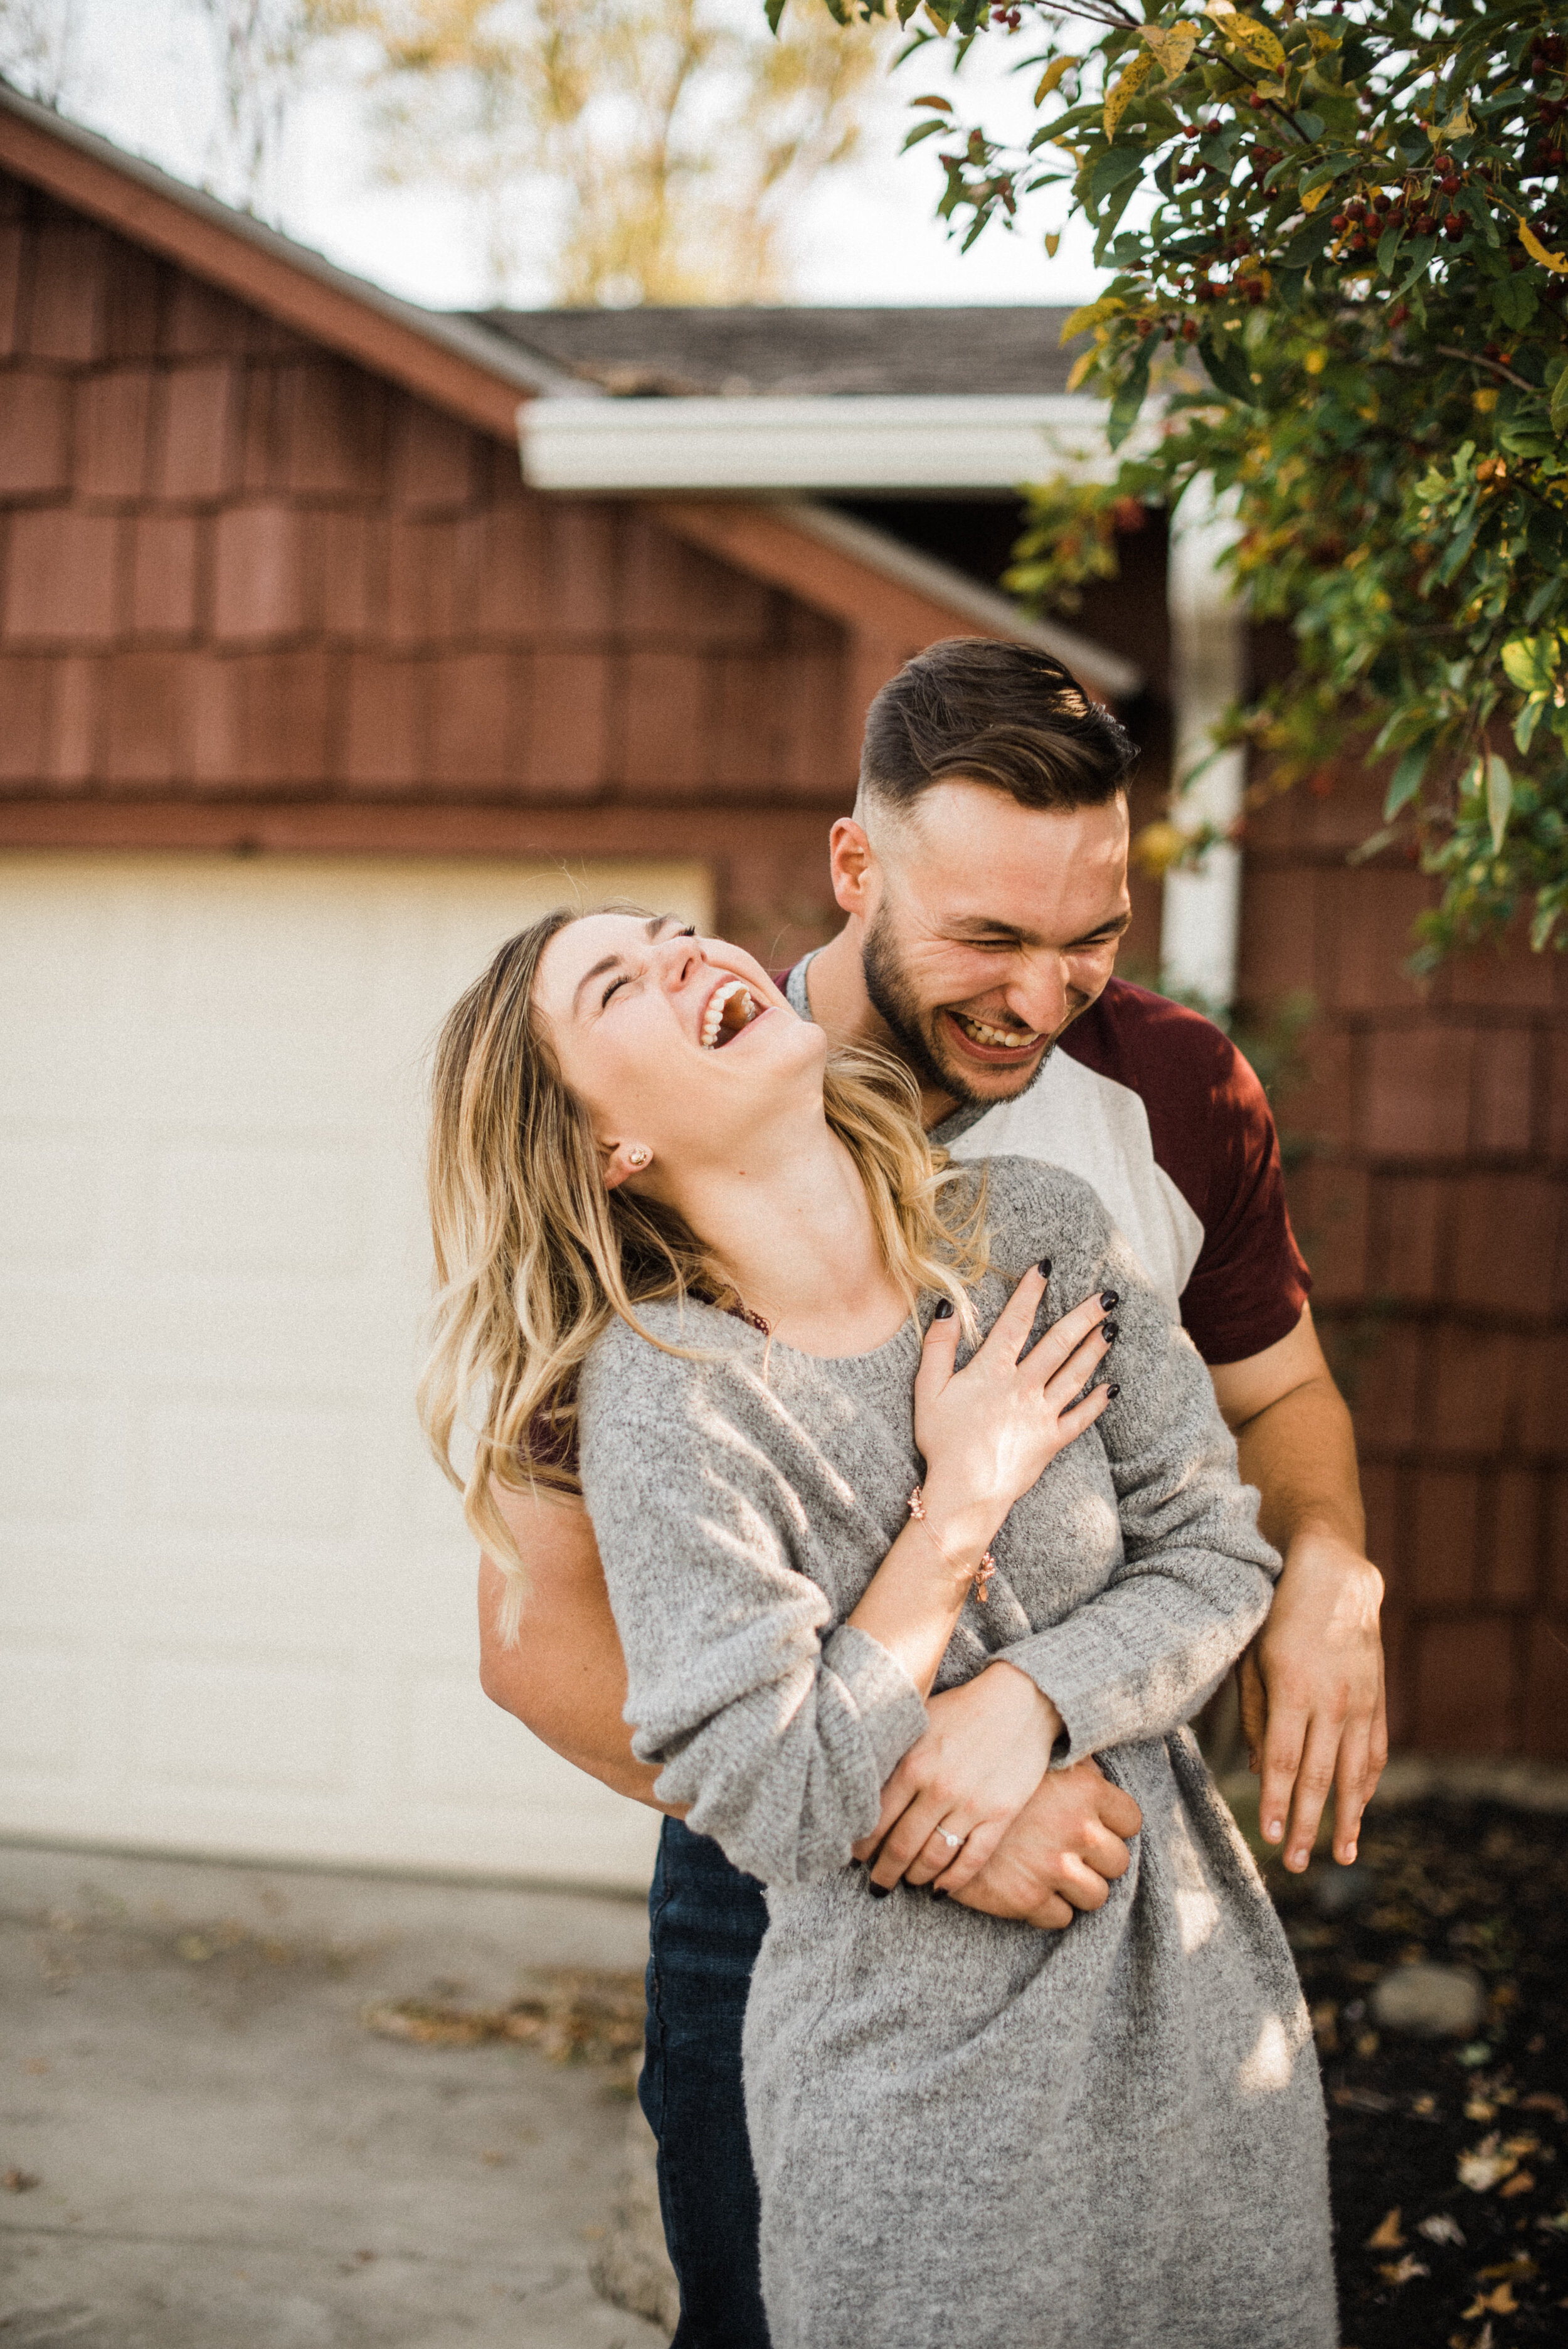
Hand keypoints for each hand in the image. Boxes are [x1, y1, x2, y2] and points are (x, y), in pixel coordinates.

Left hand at [855, 1662, 1062, 1891]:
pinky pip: (972, 1859)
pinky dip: (953, 1880)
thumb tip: (865, 1789)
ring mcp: (971, 1805)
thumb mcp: (920, 1723)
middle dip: (884, 1871)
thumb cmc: (963, 1709)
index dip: (863, 1845)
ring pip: (934, 1857)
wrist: (1020, 1701)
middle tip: (876, 1884)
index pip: (877, 1819)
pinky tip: (940, 1888)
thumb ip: (895, 1756)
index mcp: (913, 1764)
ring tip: (907, 1882)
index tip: (856, 1858)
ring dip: (915, 1877)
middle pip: (901, 1846)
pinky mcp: (1000, 1815)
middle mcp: (939, 1789)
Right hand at [913, 1269, 1115, 1561]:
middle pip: (1058, 1343)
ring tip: (1112, 1328)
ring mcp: (1041, 1414)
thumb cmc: (942, 1442)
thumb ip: (938, 1348)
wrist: (965, 1492)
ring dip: (1096, 1349)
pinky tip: (1112, 1387)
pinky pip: (1080, 1418)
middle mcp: (1023, 1387)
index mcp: (993, 1372)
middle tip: (1108, 1296)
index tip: (1046, 1268)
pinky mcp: (1052, 1441)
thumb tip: (948, 1308)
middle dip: (1084, 1316)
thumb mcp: (928, 1391)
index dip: (1031, 1293)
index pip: (1016, 1322)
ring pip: (1075, 1374)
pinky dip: (1098, 1402)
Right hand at [947, 1758, 1142, 1930]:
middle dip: (1100, 1862)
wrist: (933, 1806)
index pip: (1131, 1820)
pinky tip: (1032, 1888)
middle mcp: (1075, 1830)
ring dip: (1079, 1889)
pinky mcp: (1026, 1899)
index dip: (1116, 1826)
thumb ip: (1076, 1768)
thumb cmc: (991, 1774)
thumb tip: (1099, 1773)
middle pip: (1118, 1862)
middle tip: (1076, 1855)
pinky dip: (1050, 1908)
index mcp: (1085, 1790)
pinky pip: (1061, 1918)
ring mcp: (1052, 1867)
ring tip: (1057, 1875)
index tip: (1101, 1828)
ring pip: (1096, 1897)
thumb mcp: (1038, 1759)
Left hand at [1238, 1529, 1385, 1872]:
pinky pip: (1375, 1752)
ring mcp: (1360, 1702)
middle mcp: (1331, 1701)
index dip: (1275, 1802)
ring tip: (1342, 1855)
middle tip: (1296, 1863)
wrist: (1335, 1577)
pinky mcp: (1377, 1700)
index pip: (1281, 1760)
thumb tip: (1255, 1768)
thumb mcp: (1253, 1657)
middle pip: (1318, 1776)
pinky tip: (1360, 1809)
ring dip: (1347, 1817)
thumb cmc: (1278, 1615)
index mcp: (1293, 1689)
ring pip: (1354, 1772)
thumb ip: (1254, 1713)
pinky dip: (1368, 1785)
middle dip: (1306, 1824)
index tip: (1268, 1836)